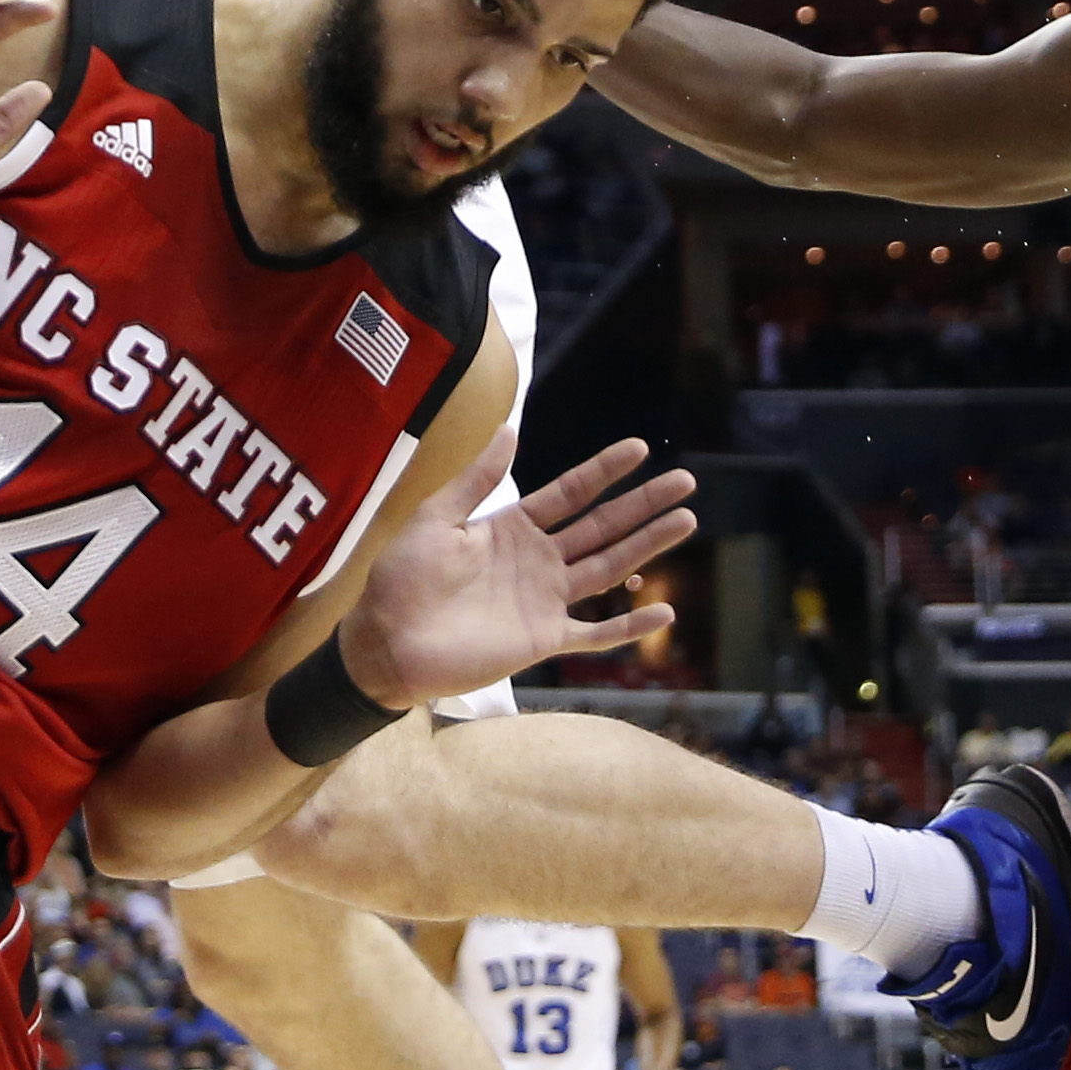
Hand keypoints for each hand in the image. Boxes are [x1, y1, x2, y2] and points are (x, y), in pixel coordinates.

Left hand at [344, 430, 697, 709]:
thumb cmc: (402, 578)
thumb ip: (477, 479)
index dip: (604, 471)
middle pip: (602, 527)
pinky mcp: (543, 639)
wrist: (385, 641)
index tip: (638, 449)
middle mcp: (538, 561)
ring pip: (609, 569)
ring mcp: (545, 600)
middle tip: (685, 482)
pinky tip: (663, 610)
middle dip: (643, 505)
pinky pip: (595, 632)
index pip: (571, 493)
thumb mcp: (436, 517)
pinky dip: (629, 626)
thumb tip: (509, 428)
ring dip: (647, 547)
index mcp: (513, 528)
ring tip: (685, 522)